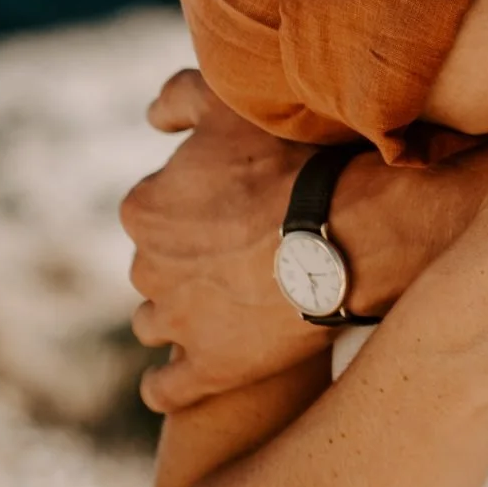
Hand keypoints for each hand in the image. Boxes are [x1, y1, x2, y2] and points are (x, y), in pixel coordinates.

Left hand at [122, 72, 319, 409]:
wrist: (345, 231)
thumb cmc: (292, 160)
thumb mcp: (229, 103)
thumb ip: (179, 97)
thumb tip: (151, 117)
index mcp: (142, 209)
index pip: (152, 211)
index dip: (191, 207)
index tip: (230, 205)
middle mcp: (146, 269)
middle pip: (155, 267)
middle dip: (185, 263)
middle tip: (238, 252)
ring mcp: (176, 323)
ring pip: (156, 325)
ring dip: (179, 317)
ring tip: (226, 307)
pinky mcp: (208, 369)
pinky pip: (166, 389)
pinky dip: (169, 384)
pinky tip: (184, 373)